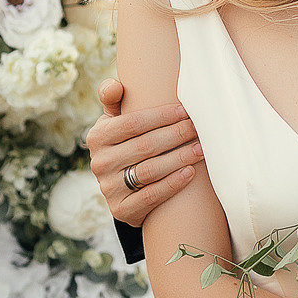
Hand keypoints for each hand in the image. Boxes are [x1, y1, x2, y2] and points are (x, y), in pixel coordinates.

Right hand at [88, 78, 200, 225]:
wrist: (123, 187)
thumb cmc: (126, 143)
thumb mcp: (115, 122)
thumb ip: (114, 100)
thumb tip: (115, 86)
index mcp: (97, 137)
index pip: (131, 124)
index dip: (160, 116)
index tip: (184, 111)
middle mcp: (99, 163)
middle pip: (144, 146)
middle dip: (175, 135)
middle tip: (199, 129)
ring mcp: (109, 189)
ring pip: (149, 171)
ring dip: (179, 158)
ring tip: (201, 149)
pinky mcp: (121, 210)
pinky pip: (150, 197)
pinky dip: (172, 184)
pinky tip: (190, 173)